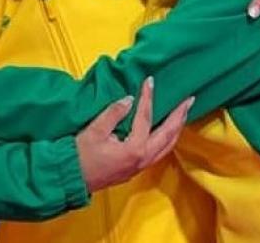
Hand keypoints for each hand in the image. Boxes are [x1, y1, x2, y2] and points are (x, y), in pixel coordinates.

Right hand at [75, 77, 192, 192]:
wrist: (71, 178)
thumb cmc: (80, 156)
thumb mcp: (94, 130)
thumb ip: (113, 113)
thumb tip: (129, 99)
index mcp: (133, 148)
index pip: (146, 118)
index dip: (148, 97)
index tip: (150, 81)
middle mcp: (142, 158)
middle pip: (168, 134)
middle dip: (179, 116)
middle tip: (188, 99)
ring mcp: (141, 165)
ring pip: (167, 146)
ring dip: (177, 128)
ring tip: (183, 113)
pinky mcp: (136, 168)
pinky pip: (160, 152)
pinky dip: (168, 138)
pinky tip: (168, 131)